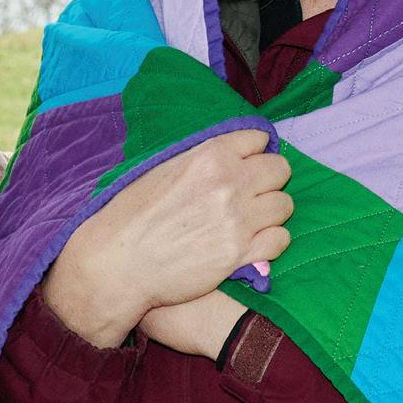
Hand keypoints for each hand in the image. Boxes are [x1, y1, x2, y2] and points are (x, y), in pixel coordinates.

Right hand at [41, 129, 291, 346]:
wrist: (117, 263)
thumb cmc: (131, 215)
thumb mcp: (163, 168)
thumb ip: (200, 158)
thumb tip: (227, 153)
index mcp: (209, 155)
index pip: (258, 139)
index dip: (254, 152)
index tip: (247, 164)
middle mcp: (229, 182)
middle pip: (280, 169)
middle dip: (268, 180)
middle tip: (252, 194)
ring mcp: (237, 218)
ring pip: (284, 205)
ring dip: (271, 212)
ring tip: (253, 220)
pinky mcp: (240, 253)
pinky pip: (280, 239)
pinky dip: (271, 241)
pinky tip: (254, 243)